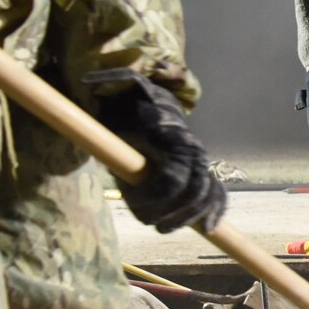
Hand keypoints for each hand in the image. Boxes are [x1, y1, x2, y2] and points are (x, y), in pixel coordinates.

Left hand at [87, 70, 227, 231]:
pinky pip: (217, 194)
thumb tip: (90, 80)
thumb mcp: (117, 92)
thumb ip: (112, 84)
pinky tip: (207, 228)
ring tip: (163, 228)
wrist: (144, 107)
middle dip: (174, 213)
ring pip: (207, 195)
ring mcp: (199, 162)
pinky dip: (215, 212)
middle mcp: (193, 150)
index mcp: (175, 136)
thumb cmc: (127, 102)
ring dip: (188, 217)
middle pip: (194, 191)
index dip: (157, 196)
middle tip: (152, 224)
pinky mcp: (201, 172)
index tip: (138, 207)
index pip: (174, 177)